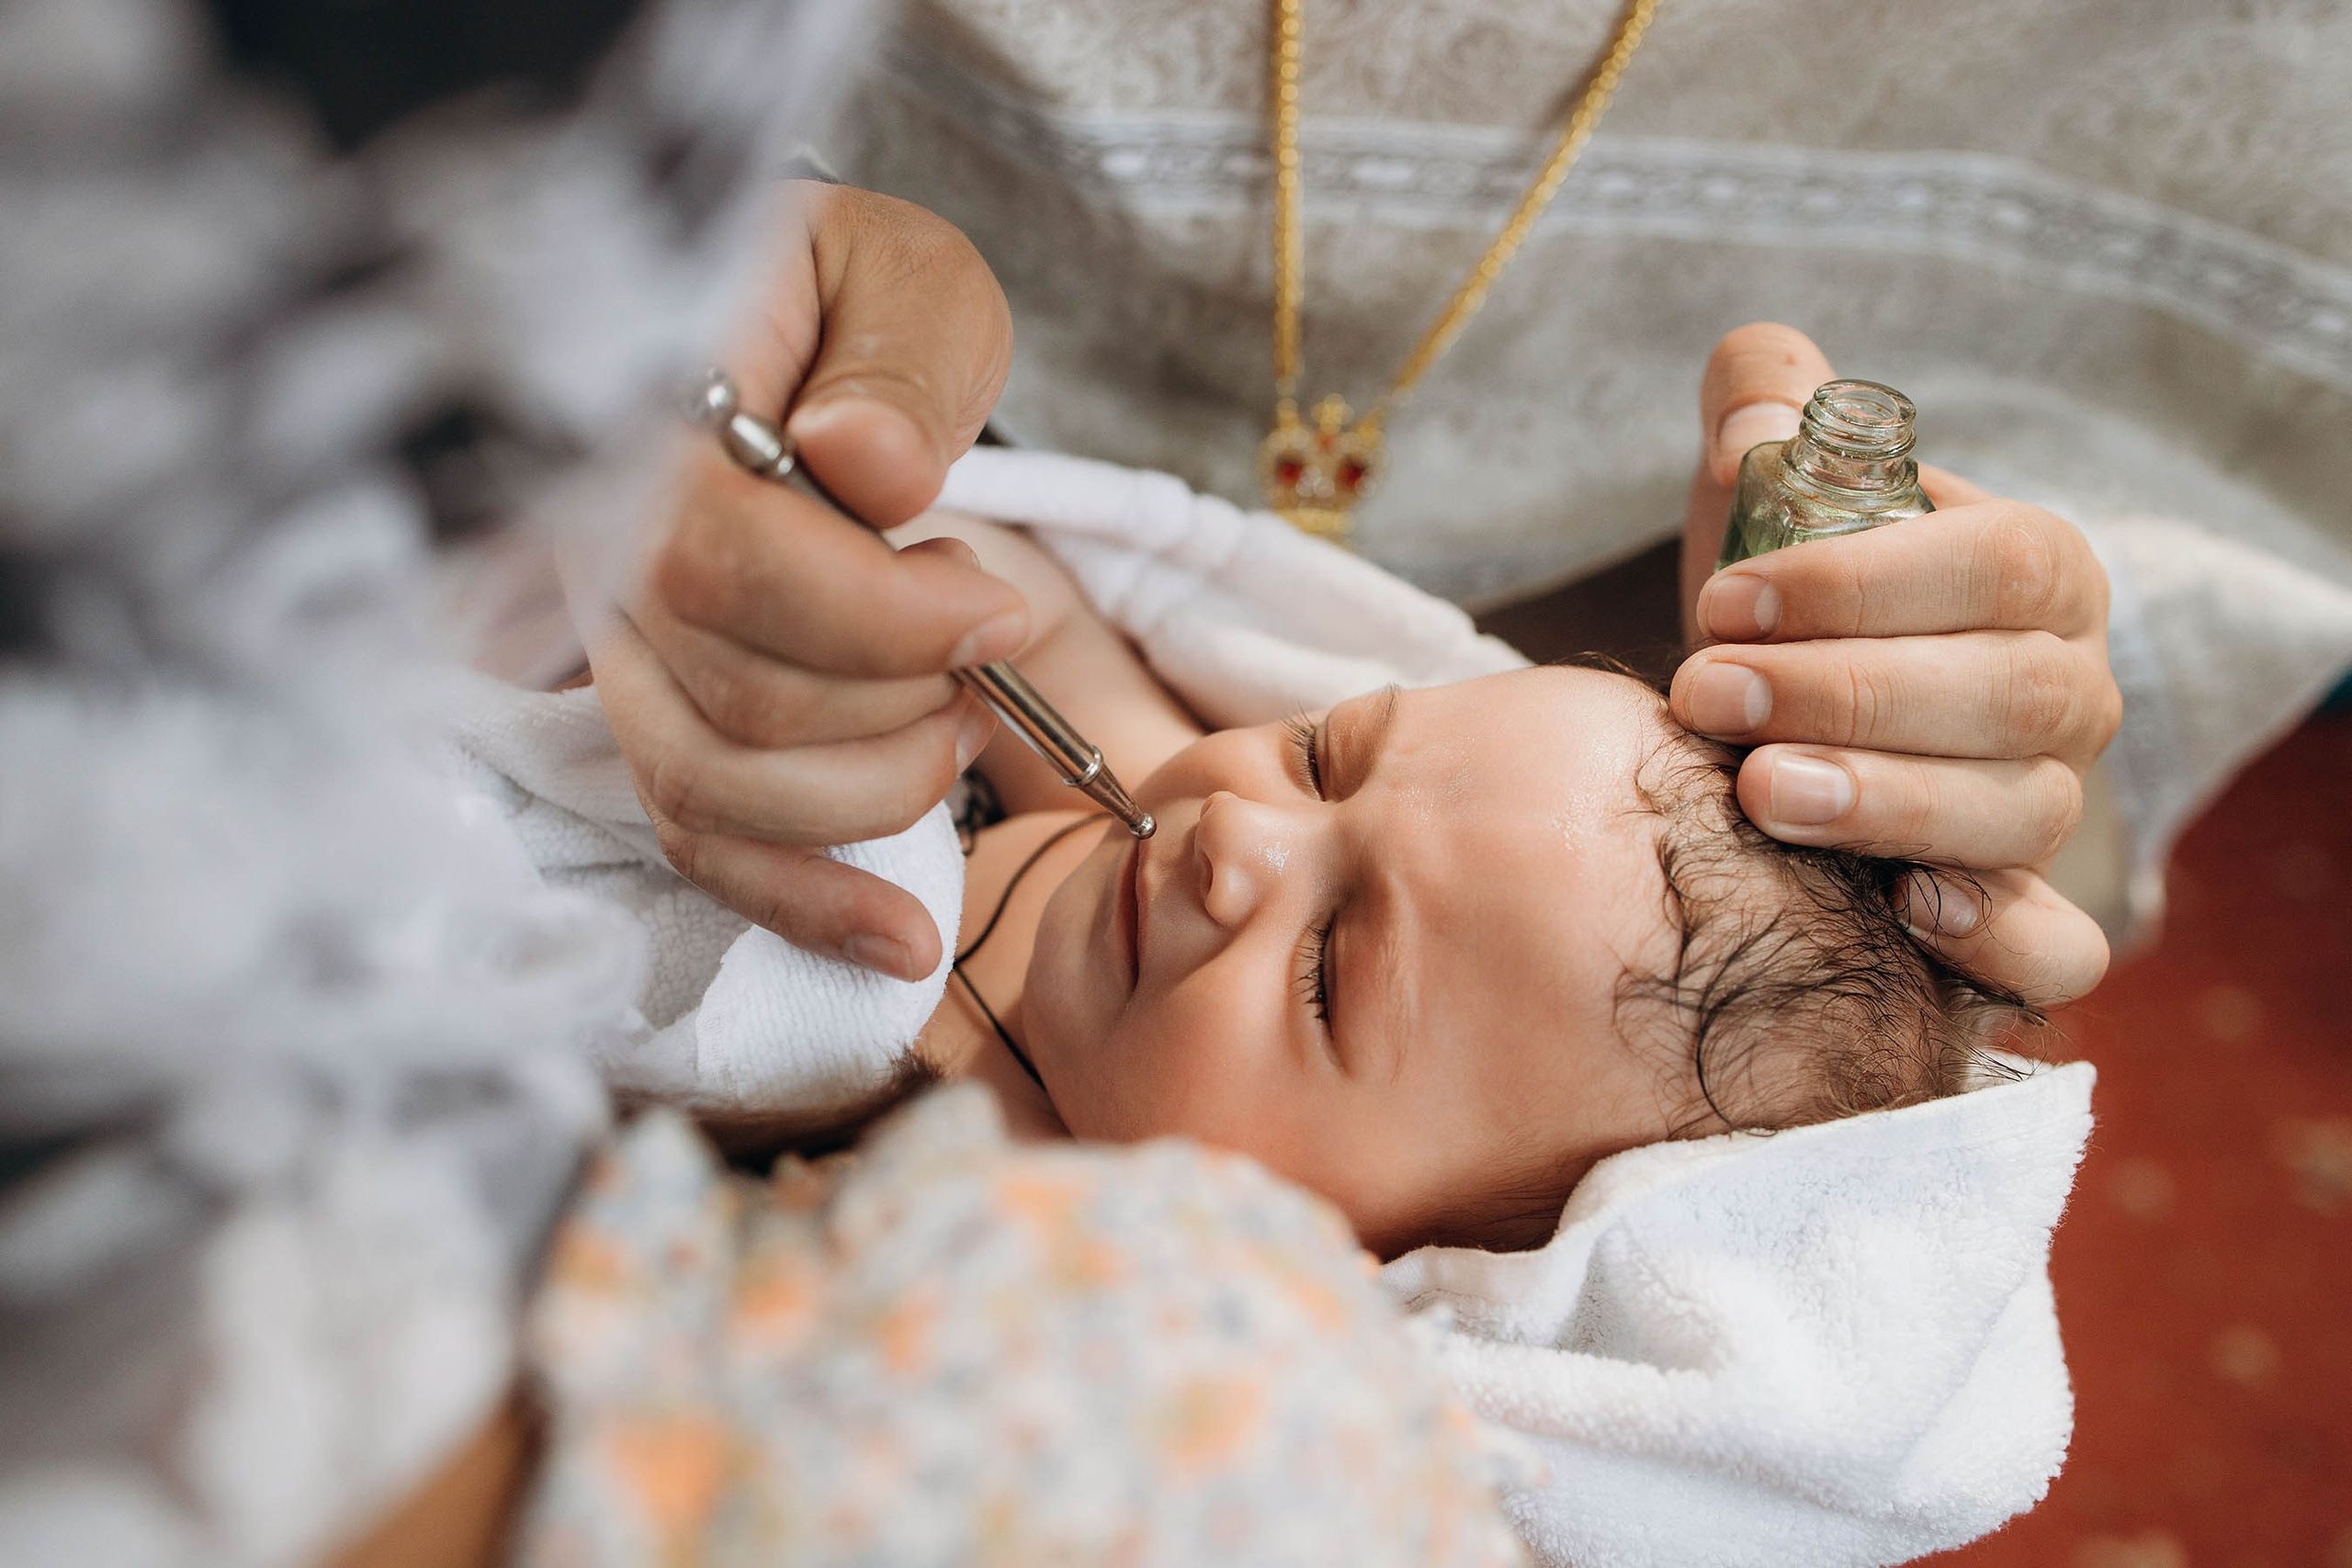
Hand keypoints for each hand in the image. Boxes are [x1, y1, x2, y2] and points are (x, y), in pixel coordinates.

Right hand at [583, 184, 1024, 980]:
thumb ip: (895, 362)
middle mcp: (590, 547)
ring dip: (874, 792)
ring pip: (713, 788)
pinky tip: (901, 943)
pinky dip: (804, 903)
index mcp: (635, 420)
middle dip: (896, 707)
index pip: (717, 561)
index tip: (994, 607)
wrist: (774, 320)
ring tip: (960, 726)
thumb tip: (864, 469)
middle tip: (988, 649)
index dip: (875, 618)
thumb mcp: (901, 273)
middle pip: (728, 697)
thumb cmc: (843, 295)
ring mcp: (608, 642)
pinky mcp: (650, 709)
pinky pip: (699, 837)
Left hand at [1670, 323, 2121, 1004]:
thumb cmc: (1780, 598)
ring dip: (1886, 805)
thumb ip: (1762, 409)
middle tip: (1707, 695)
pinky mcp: (2019, 910)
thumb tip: (1756, 414)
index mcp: (2040, 572)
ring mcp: (2050, 805)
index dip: (1863, 584)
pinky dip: (1997, 940)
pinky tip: (1899, 912)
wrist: (1774, 722)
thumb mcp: (1767, 490)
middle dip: (1848, 695)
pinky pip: (2053, 946)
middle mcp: (2068, 691)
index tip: (1726, 599)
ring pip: (2020, 814)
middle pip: (2010, 695)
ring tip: (1757, 793)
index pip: (2000, 564)